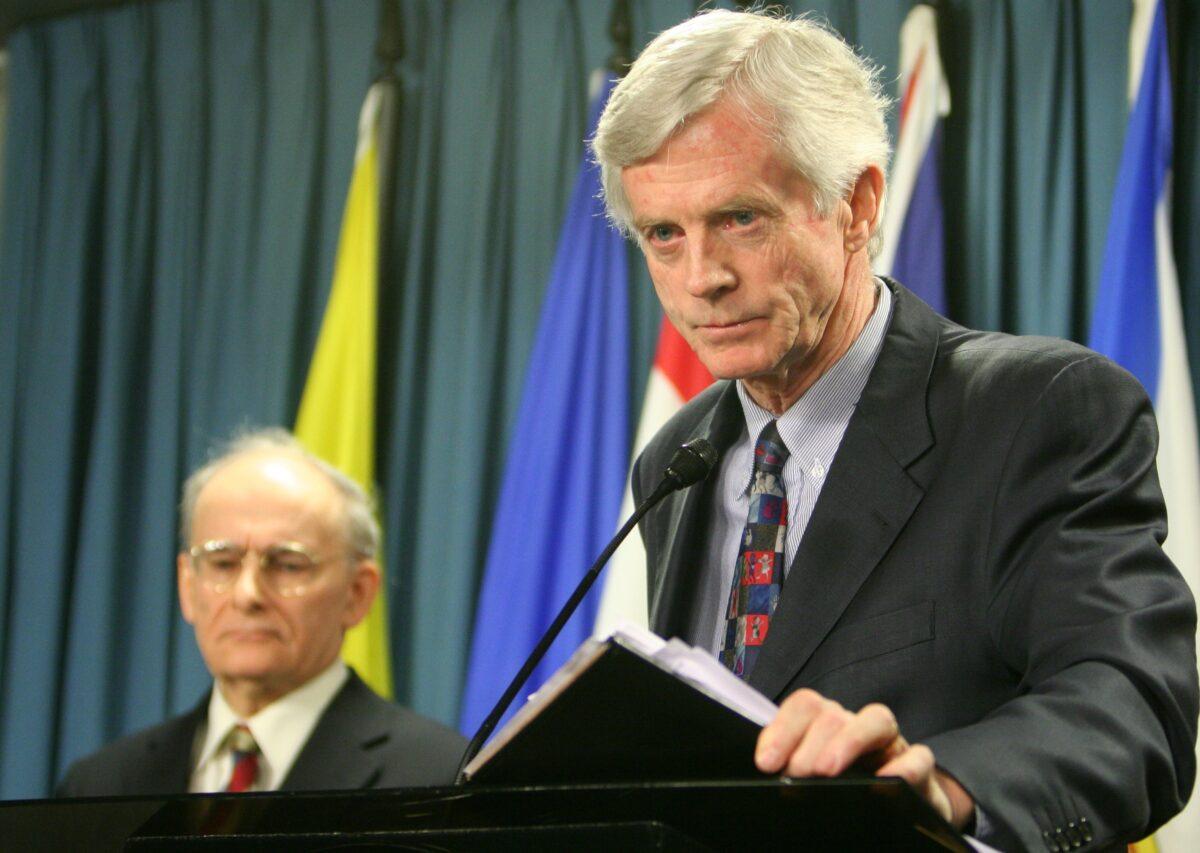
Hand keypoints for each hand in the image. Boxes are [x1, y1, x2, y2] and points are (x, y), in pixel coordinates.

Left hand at [754, 689, 973, 829]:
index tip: (766, 762)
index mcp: (827, 726)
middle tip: (795, 773)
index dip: (782, 729)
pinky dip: (905, 766)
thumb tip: (769, 772)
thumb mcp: (814, 780)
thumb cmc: (847, 795)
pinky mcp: (921, 771)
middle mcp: (858, 728)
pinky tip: (886, 781)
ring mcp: (892, 746)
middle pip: (834, 714)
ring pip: (876, 719)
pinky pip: (920, 756)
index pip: (804, 707)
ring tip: (827, 770)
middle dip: (809, 742)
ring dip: (848, 741)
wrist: (899, 818)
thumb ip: (794, 769)